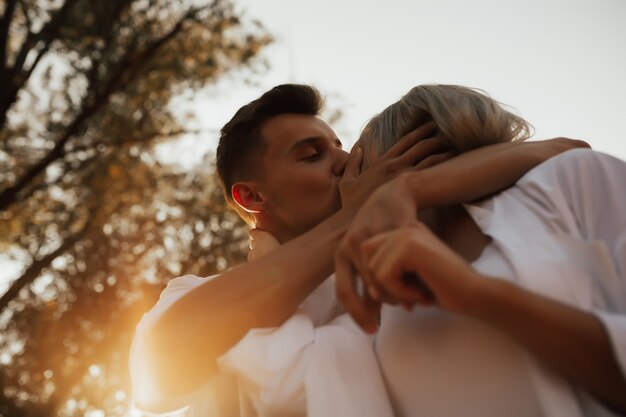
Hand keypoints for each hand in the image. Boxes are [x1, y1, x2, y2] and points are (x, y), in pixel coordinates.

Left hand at [335, 173, 420, 330]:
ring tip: (415, 299)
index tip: (372, 330)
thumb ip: (371, 283)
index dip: (357, 314)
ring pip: (381, 281)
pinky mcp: (394, 231)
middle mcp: (350, 244)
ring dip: (399, 295)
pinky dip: (408, 283)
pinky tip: (421, 288)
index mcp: (342, 254)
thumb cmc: (382, 233)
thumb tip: (369, 315)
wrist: (396, 194)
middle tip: (405, 313)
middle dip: (386, 306)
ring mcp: (372, 236)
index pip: (343, 292)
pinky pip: (397, 269)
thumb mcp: (374, 258)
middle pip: (367, 289)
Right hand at [338, 121, 450, 213]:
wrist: (355, 220)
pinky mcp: (410, 190)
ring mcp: (404, 178)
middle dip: (436, 137)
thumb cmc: (351, 205)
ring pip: (430, 159)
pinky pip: (432, 176)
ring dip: (444, 151)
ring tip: (458, 147)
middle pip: (421, 146)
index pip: (405, 141)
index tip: (431, 125)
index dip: (419, 131)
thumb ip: (352, 163)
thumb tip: (358, 149)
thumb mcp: (346, 181)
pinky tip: (456, 166)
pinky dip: (444, 168)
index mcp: (382, 162)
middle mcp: (395, 166)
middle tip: (450, 131)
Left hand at [339, 222, 484, 330]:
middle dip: (380, 285)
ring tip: (416, 296)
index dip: (377, 279)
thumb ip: (386, 272)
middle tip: (407, 299)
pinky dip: (399, 292)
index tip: (401, 297)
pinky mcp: (410, 247)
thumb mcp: (407, 277)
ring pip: (373, 269)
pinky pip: (384, 275)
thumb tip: (363, 286)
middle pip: (366, 259)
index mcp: (404, 231)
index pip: (368, 252)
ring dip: (392, 291)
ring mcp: (407, 234)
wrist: (474, 294)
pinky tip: (421, 294)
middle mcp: (405, 227)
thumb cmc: (443, 289)